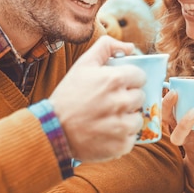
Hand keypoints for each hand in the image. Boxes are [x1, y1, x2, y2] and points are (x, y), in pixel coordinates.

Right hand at [49, 36, 144, 161]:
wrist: (52, 130)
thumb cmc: (68, 95)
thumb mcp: (83, 65)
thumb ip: (106, 47)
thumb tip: (130, 47)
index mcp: (115, 79)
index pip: (140, 76)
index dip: (130, 80)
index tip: (117, 86)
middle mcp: (121, 102)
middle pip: (140, 97)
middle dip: (128, 98)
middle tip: (110, 102)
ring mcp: (122, 125)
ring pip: (138, 118)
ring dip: (127, 118)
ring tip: (108, 118)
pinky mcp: (122, 145)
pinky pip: (133, 137)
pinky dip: (122, 136)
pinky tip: (106, 132)